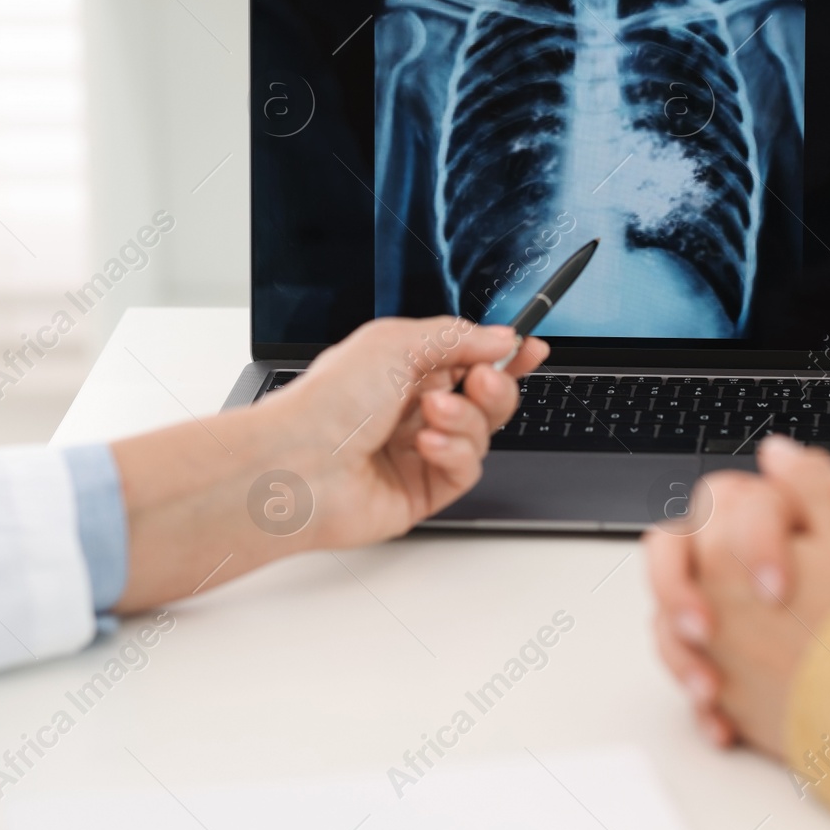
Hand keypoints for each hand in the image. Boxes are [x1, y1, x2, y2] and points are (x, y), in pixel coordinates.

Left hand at [110, 316, 546, 611]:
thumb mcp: (396, 343)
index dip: (504, 354)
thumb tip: (502, 337)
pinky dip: (455, 453)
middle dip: (495, 387)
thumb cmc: (329, 401)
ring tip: (431, 414)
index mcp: (403, 368)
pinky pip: (466, 469)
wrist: (297, 465)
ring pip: (480, 434)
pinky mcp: (422, 492)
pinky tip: (427, 445)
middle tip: (483, 379)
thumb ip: (458, 337)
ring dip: (466, 419)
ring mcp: (418, 452)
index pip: (468, 358)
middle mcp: (412, 409)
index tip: (532, 348)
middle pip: (486, 398)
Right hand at [687, 439, 829, 756]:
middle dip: (677, 588)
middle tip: (708, 630)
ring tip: (707, 688)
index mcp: (779, 510)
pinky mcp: (722, 648)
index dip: (747, 540)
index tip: (778, 590)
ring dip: (675, 645)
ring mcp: (723, 600)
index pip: (730, 499)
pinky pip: (684, 660)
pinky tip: (723, 723)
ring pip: (665, 606)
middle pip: (672, 546)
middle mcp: (738, 548)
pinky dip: (694, 693)